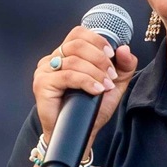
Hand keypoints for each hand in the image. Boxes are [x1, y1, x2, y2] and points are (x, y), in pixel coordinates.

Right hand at [33, 27, 138, 141]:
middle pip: (77, 43)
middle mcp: (53, 58)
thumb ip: (123, 66)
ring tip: (106, 85)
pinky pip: (67, 76)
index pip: (79, 33)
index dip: (97, 40)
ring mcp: (45, 70)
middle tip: (111, 74)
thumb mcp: (114, 84)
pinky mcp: (42, 84)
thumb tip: (124, 48)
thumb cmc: (92, 108)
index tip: (112, 55)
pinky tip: (96, 90)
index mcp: (67, 54)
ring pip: (74, 60)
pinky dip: (86, 81)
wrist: (79, 133)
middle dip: (99, 58)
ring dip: (95, 72)